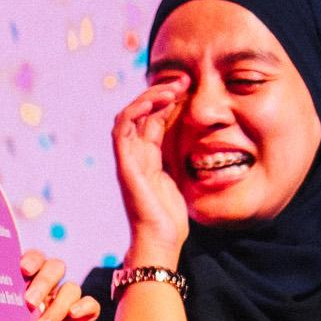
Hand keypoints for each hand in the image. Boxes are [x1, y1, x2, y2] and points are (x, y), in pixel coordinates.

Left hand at [0, 251, 102, 320]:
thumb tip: (1, 280)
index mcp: (23, 285)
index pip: (33, 260)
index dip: (32, 259)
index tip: (22, 270)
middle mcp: (46, 293)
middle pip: (56, 267)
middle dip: (44, 280)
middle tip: (29, 303)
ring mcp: (64, 309)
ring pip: (72, 288)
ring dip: (56, 306)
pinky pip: (92, 305)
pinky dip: (84, 305)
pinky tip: (72, 315)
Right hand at [112, 82, 188, 265]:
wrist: (161, 240)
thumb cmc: (171, 217)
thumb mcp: (182, 177)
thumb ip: (182, 157)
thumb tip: (198, 136)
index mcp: (148, 156)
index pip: (153, 118)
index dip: (168, 99)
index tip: (189, 86)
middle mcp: (135, 154)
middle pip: (141, 112)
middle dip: (160, 92)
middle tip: (184, 80)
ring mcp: (127, 158)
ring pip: (129, 114)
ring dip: (148, 97)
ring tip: (172, 87)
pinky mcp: (123, 164)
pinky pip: (121, 129)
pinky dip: (134, 111)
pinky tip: (154, 101)